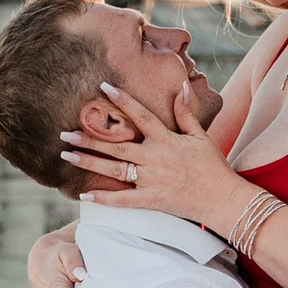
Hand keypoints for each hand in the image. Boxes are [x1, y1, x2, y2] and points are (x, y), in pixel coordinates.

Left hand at [59, 68, 238, 230]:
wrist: (223, 199)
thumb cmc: (213, 166)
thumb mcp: (201, 136)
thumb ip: (186, 113)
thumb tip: (181, 86)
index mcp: (167, 140)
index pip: (141, 115)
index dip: (123, 100)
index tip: (103, 87)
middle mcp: (155, 158)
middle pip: (117, 146)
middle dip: (89, 138)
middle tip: (65, 132)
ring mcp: (152, 180)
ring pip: (114, 170)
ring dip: (88, 162)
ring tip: (66, 155)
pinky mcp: (151, 200)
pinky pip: (122, 200)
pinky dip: (103, 199)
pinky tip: (83, 195)